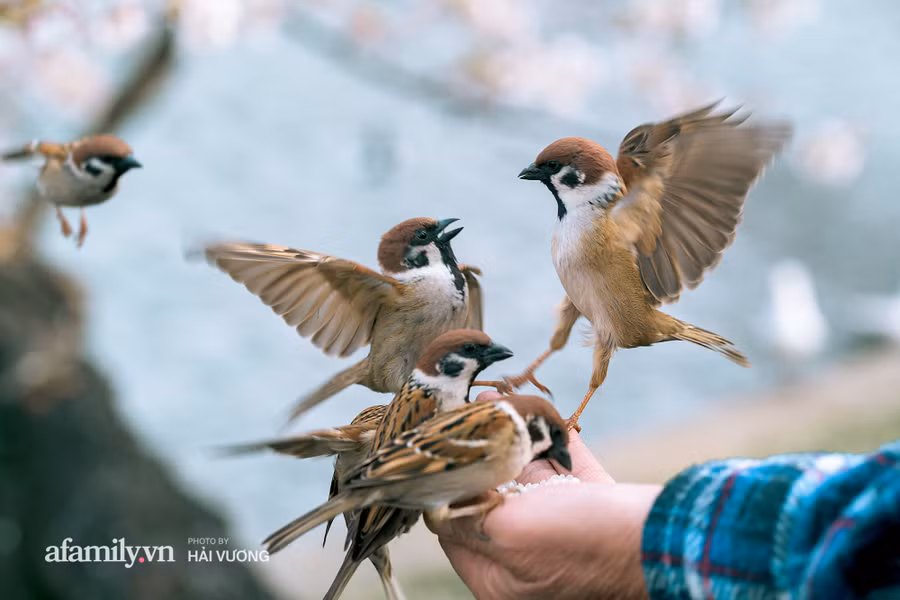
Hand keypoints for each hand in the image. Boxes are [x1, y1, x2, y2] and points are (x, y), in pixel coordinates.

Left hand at [427, 392, 660, 599]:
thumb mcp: (510, 534)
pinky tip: (538, 408)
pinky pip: (566, 464)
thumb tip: (436, 496)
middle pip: (492, 495)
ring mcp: (563, 527)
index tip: (438, 442)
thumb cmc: (587, 544)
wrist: (670, 539)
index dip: (445, 483)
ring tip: (495, 399)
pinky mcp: (594, 502)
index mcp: (501, 576)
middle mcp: (528, 554)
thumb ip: (467, 516)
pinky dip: (553, 437)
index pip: (453, 525)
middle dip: (480, 452)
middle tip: (466, 413)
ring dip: (513, 437)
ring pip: (528, 476)